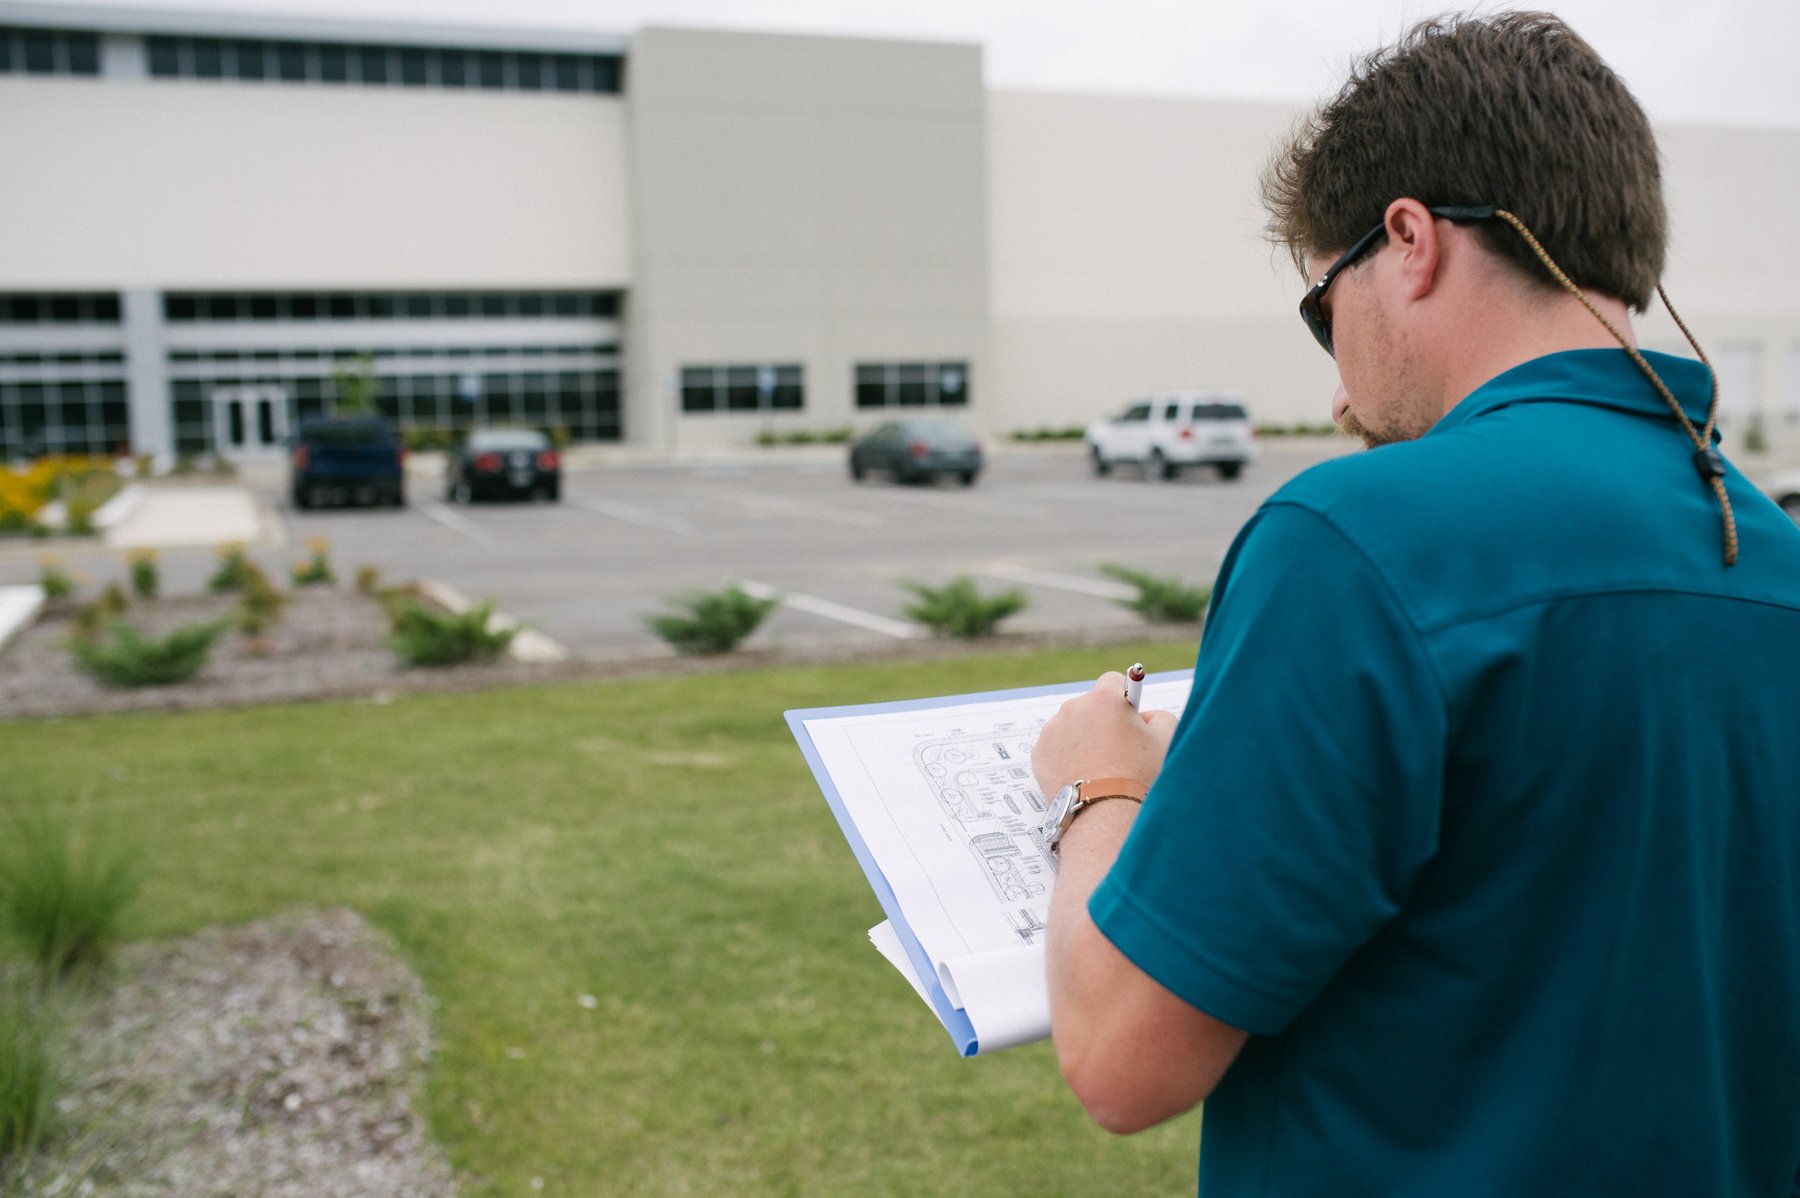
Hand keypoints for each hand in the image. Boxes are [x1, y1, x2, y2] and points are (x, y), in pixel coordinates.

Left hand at [1032, 671, 1177, 797]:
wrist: (1105, 811)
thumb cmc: (1137, 775)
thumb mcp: (1165, 740)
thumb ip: (1159, 717)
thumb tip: (1146, 716)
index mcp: (1104, 698)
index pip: (1113, 681)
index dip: (1123, 697)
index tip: (1128, 713)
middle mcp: (1073, 708)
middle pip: (1089, 706)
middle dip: (1101, 721)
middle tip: (1116, 749)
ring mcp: (1052, 730)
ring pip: (1070, 727)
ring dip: (1082, 738)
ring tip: (1098, 767)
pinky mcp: (1039, 753)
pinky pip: (1055, 747)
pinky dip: (1065, 756)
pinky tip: (1081, 774)